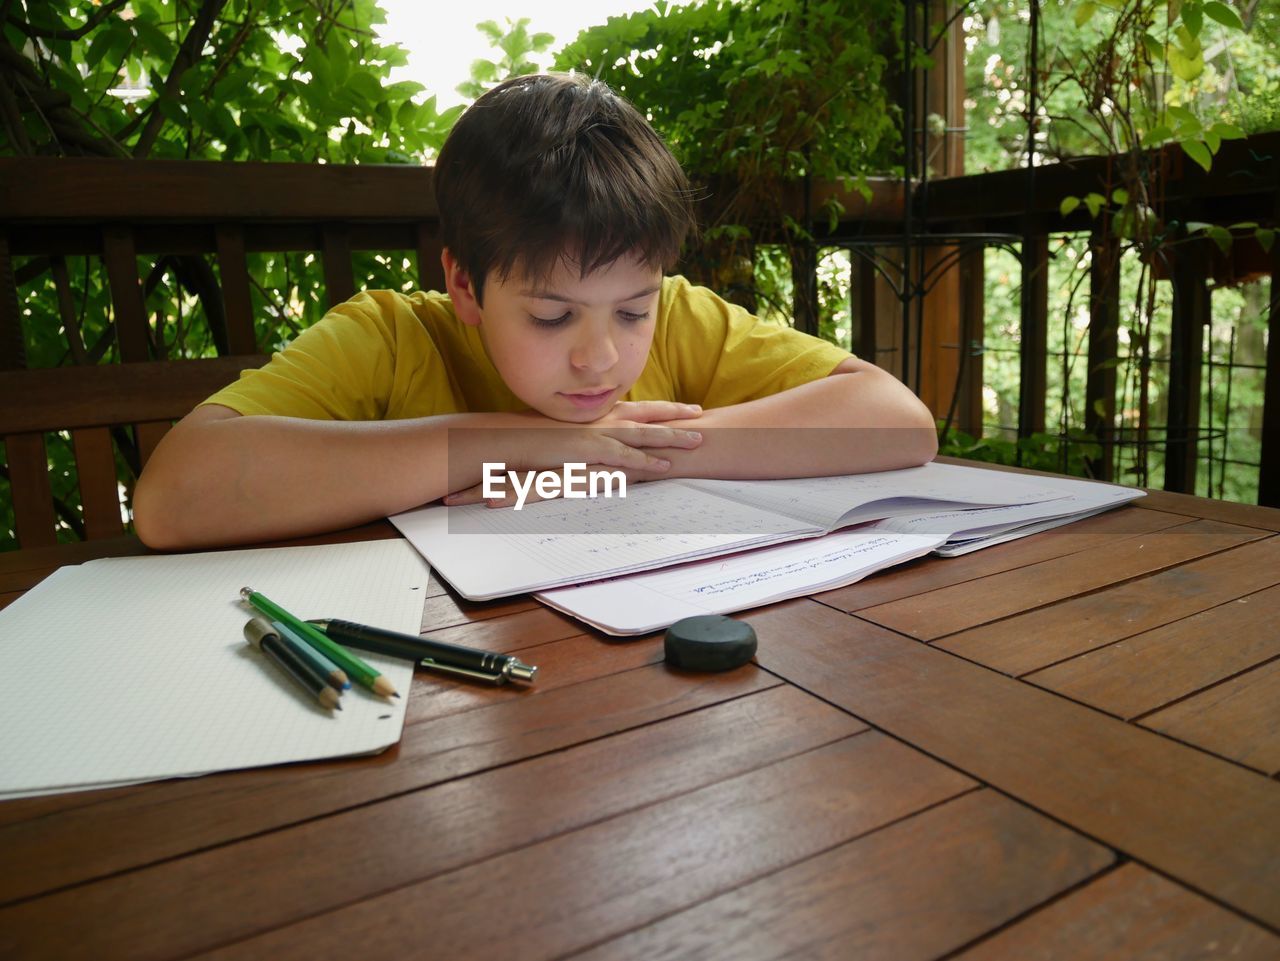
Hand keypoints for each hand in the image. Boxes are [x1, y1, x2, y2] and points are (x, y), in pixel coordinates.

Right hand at [443, 401, 703, 506]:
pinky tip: (665, 466)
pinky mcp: (589, 450)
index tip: (680, 406)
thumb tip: (591, 444)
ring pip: (643, 434)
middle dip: (674, 414)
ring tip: (698, 440)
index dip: (658, 408)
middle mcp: (599, 419)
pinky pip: (624, 457)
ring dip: (671, 437)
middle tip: (700, 414)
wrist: (506, 438)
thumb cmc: (529, 439)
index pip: (633, 408)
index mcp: (594, 415)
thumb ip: (580, 438)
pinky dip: (646, 461)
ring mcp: (595, 433)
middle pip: (645, 414)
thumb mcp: (560, 435)